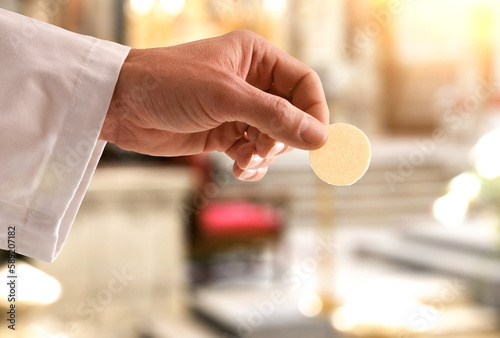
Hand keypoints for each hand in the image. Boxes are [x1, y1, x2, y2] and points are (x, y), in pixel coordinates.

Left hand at [100, 30, 328, 180]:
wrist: (120, 105)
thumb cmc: (169, 84)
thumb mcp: (225, 96)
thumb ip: (274, 117)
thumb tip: (319, 137)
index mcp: (256, 58)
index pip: (304, 85)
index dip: (314, 113)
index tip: (316, 142)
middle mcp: (251, 82)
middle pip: (291, 115)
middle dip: (282, 138)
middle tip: (262, 149)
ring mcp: (236, 110)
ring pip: (272, 138)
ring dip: (265, 155)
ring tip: (244, 160)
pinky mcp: (222, 133)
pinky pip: (251, 152)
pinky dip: (251, 164)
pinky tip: (239, 168)